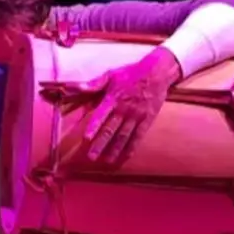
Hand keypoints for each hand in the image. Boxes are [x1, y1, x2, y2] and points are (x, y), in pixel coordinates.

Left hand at [82, 47, 180, 163]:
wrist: (157, 73)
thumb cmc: (130, 74)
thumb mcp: (111, 75)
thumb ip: (94, 84)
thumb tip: (76, 87)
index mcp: (113, 99)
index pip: (101, 115)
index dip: (94, 126)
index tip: (86, 138)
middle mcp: (124, 109)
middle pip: (111, 129)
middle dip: (100, 144)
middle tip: (91, 157)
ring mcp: (136, 116)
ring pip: (124, 135)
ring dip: (114, 149)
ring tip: (106, 160)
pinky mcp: (147, 120)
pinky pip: (139, 135)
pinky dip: (132, 146)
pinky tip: (125, 156)